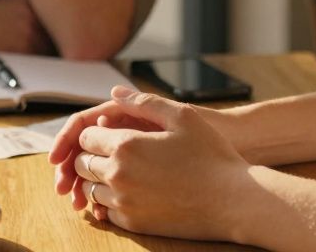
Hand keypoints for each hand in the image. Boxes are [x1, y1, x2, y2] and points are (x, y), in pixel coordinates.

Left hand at [53, 86, 254, 240]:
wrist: (232, 199)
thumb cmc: (211, 155)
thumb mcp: (182, 116)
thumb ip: (144, 102)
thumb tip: (115, 92)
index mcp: (126, 145)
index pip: (85, 137)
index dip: (94, 133)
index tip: (109, 133)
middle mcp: (118, 175)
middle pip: (83, 164)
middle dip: (91, 156)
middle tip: (112, 152)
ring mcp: (124, 202)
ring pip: (90, 190)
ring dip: (98, 180)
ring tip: (123, 172)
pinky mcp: (133, 223)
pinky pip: (106, 212)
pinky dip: (110, 201)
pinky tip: (130, 192)